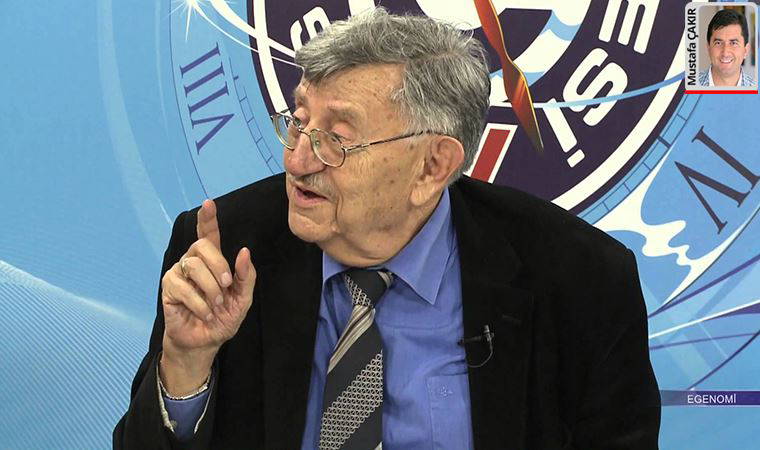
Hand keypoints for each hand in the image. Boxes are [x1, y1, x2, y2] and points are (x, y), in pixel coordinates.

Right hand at [159, 199, 255, 394]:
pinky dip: (200, 304)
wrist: (205, 342)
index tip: (208, 203)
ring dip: (210, 289)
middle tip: (226, 287)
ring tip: (215, 306)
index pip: (209, 234)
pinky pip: (184, 288)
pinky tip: (204, 314)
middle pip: (202, 245)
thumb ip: (246, 276)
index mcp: (212, 261)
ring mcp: (179, 273)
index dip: (208, 218)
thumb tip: (244, 251)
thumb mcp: (242, 299)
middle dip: (219, 265)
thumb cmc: (223, 318)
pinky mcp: (169, 288)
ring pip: (194, 266)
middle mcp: (193, 262)